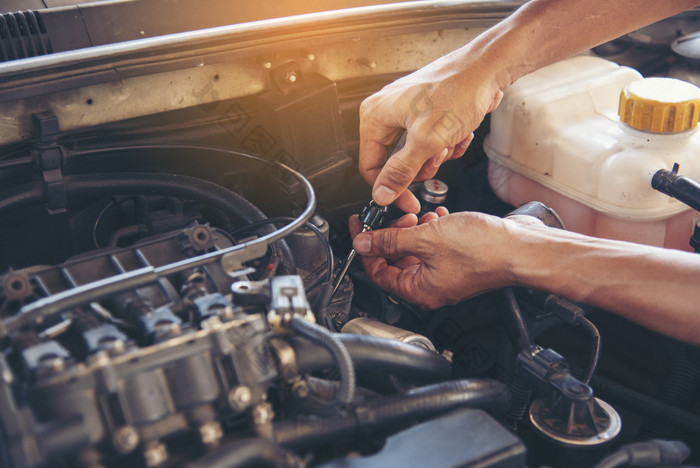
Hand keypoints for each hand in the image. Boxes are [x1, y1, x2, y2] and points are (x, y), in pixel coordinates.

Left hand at [349, 209, 521, 308]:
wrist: (521, 248)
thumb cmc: (483, 251)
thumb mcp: (425, 239)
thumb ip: (390, 240)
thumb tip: (364, 242)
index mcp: (418, 290)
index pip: (377, 273)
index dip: (366, 248)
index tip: (359, 227)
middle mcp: (430, 287)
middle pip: (395, 262)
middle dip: (392, 236)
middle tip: (395, 218)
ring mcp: (445, 275)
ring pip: (416, 252)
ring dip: (413, 231)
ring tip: (420, 216)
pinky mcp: (459, 262)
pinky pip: (435, 247)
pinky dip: (431, 231)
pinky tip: (438, 218)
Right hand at [358, 46, 504, 212]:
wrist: (487, 69)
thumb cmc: (458, 90)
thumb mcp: (426, 141)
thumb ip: (400, 172)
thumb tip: (382, 194)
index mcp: (375, 115)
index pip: (370, 166)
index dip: (389, 188)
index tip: (407, 201)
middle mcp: (386, 112)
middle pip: (395, 162)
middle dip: (422, 165)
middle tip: (438, 156)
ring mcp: (407, 113)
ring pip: (415, 155)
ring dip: (438, 155)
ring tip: (451, 139)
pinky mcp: (426, 114)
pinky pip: (430, 144)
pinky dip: (447, 144)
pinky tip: (459, 133)